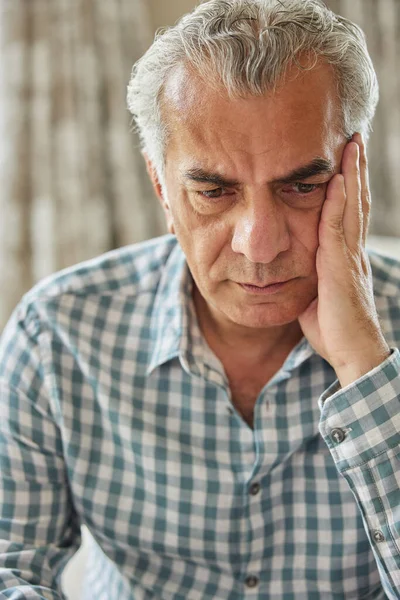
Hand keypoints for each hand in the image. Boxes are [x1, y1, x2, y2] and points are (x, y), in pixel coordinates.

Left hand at [298, 133, 389, 387]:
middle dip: (355, 169)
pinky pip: (338, 227)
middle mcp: (350, 250)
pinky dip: (340, 202)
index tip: (345, 159)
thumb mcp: (315, 297)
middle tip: (355, 138)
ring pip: (352, 206)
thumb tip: (291, 270)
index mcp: (343, 256)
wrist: (351, 352)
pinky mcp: (340, 266)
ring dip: (352, 174)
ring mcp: (349, 256)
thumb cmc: (332, 329)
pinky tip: (338, 179)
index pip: (348, 212)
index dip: (348, 185)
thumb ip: (307, 277)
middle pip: (355, 201)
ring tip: (352, 144)